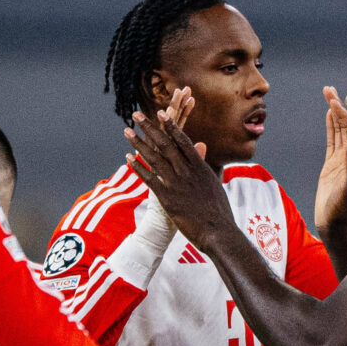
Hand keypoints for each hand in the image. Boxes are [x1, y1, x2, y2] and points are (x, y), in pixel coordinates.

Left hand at [123, 92, 234, 242]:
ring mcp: (176, 184)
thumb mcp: (213, 183)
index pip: (182, 140)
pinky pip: (149, 179)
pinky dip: (138, 167)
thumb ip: (204, 163)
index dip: (170, 125)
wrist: (219, 233)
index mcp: (199, 167)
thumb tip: (202, 146)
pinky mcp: (167, 198)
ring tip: (127, 132)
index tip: (160, 112)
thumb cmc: (218, 211)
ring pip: (154, 158)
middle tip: (136, 115)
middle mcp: (187, 172)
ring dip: (139, 143)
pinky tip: (128, 157)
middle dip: (149, 128)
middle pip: (165, 144)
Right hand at [314, 85, 346, 237]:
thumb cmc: (343, 211)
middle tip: (330, 89)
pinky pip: (332, 140)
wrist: (335, 225)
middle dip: (339, 106)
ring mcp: (343, 159)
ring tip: (328, 93)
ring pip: (338, 130)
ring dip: (334, 112)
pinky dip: (330, 126)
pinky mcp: (333, 165)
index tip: (341, 99)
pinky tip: (328, 114)